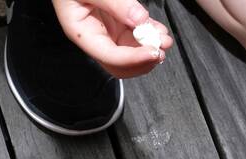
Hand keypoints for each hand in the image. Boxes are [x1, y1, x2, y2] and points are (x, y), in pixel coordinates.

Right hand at [54, 0, 173, 78]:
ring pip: (131, 52)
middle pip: (121, 64)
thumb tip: (138, 19)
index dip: (133, 59)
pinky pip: (135, 38)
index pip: (110, 56)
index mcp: (81, 32)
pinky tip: (158, 31)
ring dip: (149, 49)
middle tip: (160, 50)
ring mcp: (107, 31)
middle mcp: (95, 37)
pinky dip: (149, 36)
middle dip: (143, 61)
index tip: (153, 51)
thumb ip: (113, 2)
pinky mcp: (116, 23)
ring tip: (164, 39)